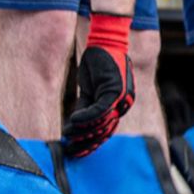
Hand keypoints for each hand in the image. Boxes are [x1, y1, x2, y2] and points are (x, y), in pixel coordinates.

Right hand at [63, 13, 135, 156]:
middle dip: (88, 142)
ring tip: (68, 136)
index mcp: (121, 104)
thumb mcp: (90, 89)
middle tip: (72, 151)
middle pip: (106, 130)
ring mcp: (123, 98)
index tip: (78, 151)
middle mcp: (125, 103)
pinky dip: (85, 118)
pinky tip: (72, 123)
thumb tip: (75, 126)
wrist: (104, 42)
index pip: (108, 129)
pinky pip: (99, 110)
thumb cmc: (97, 64)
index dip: (93, 142)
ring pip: (102, 123)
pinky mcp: (116, 90)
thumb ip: (86, 106)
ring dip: (83, 131)